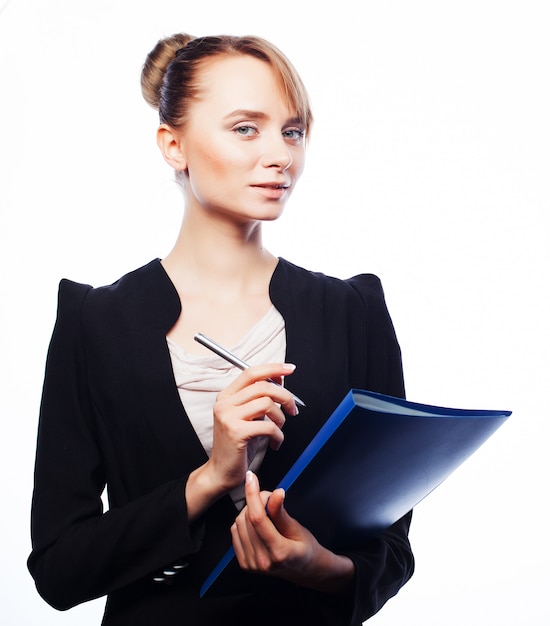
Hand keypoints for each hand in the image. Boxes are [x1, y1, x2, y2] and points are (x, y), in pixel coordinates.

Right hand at [185, 364, 297, 521]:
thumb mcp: (247, 416)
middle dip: (285, 396)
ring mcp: (228, 417)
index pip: (251, 373)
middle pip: (263, 386)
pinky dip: (277, 435)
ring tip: (278, 429)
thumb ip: (259, 397)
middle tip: (292, 409)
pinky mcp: (236, 432)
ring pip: (267, 404)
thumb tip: (278, 378)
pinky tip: (275, 442)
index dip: (273, 368)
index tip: (289, 369)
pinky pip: (267, 426)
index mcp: (226, 396)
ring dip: (281, 418)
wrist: (220, 472)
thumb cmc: (236, 445)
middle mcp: (225, 404)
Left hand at [231, 471, 354, 593]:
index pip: (258, 519)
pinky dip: (243, 521)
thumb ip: (281, 512)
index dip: (253, 494)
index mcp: (278, 552)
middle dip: (255, 500)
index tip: (251, 477)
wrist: (304, 570)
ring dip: (249, 510)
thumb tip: (276, 493)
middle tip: (270, 498)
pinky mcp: (244, 563)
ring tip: (265, 512)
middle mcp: (262, 561)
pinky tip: (256, 522)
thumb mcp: (297, 528)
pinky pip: (235, 532)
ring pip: (239, 524)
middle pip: (247, 519)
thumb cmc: (305, 548)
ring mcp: (251, 565)